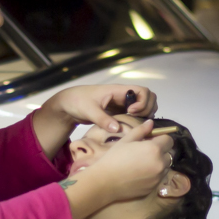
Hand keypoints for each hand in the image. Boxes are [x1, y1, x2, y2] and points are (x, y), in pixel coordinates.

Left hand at [43, 85, 157, 132]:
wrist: (69, 104)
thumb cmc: (78, 102)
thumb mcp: (89, 111)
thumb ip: (102, 119)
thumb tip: (118, 128)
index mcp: (118, 90)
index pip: (143, 90)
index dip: (143, 102)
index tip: (132, 112)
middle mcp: (124, 96)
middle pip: (149, 97)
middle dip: (148, 109)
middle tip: (136, 119)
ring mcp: (123, 104)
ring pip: (145, 105)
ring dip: (146, 114)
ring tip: (135, 123)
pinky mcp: (120, 112)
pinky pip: (136, 114)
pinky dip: (139, 120)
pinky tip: (130, 127)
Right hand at [84, 118, 174, 199]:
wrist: (106, 182)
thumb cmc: (114, 158)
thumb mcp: (126, 140)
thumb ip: (141, 130)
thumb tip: (150, 123)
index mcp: (154, 149)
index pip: (169, 140)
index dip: (161, 139)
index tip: (152, 141)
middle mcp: (160, 163)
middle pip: (170, 154)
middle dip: (162, 151)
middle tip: (148, 152)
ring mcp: (158, 177)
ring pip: (166, 166)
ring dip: (160, 163)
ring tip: (144, 163)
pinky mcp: (154, 187)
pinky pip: (159, 177)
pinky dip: (155, 174)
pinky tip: (141, 174)